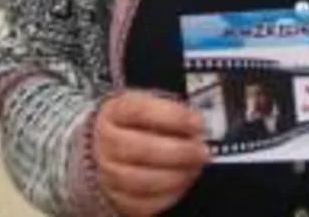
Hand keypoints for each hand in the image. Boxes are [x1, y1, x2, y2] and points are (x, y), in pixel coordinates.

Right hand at [94, 90, 210, 216]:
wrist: (108, 148)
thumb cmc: (137, 123)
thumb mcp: (150, 104)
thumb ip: (171, 111)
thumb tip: (196, 123)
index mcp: (115, 112)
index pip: (140, 111)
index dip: (173, 117)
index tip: (197, 122)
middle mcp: (106, 142)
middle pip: (141, 149)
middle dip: (179, 151)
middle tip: (201, 150)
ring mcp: (107, 173)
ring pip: (141, 180)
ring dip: (175, 175)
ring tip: (195, 167)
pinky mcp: (116, 199)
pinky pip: (142, 204)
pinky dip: (168, 195)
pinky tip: (183, 182)